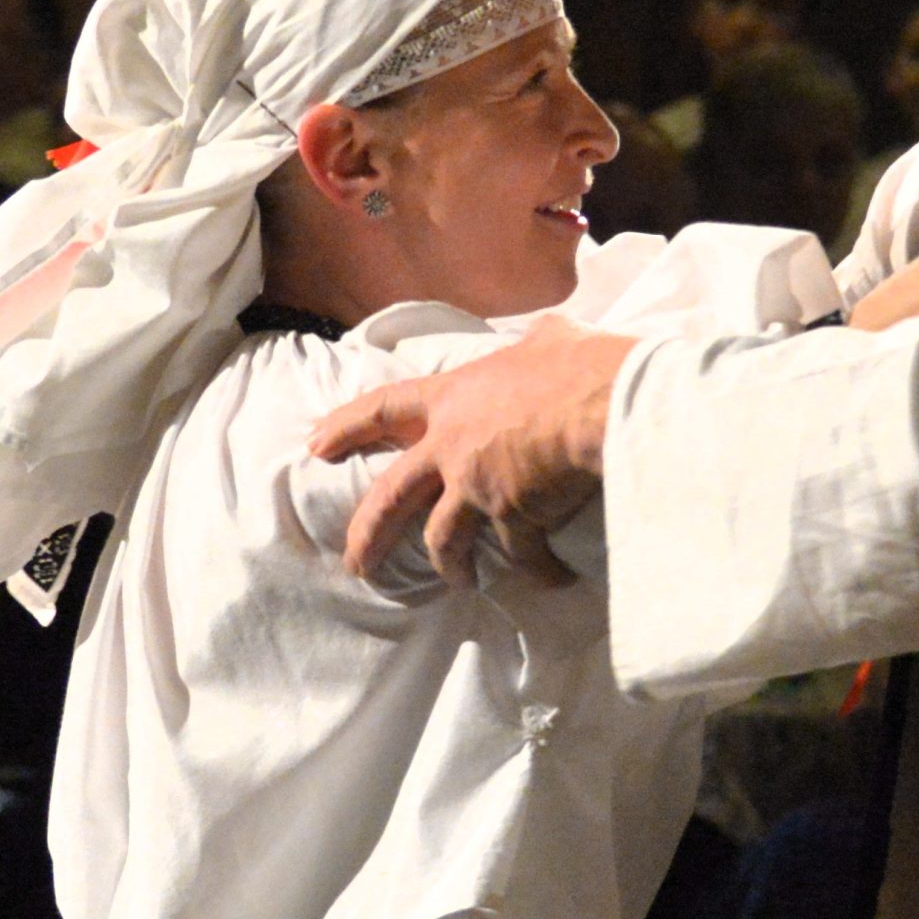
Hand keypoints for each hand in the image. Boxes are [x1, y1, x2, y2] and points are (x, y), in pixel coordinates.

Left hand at [309, 318, 637, 587]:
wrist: (603, 404)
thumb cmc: (578, 364)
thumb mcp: (551, 338)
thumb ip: (537, 342)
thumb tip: (551, 336)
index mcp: (454, 398)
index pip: (384, 409)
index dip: (347, 426)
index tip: (316, 445)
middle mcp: (452, 446)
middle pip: (392, 496)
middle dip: (368, 534)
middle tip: (355, 563)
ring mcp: (477, 486)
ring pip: (444, 540)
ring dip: (450, 567)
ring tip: (459, 582)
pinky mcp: (513, 518)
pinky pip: (520, 557)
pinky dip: (538, 571)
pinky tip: (554, 580)